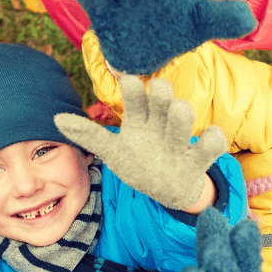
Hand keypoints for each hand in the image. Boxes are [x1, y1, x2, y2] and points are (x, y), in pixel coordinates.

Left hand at [54, 76, 226, 211]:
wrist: (168, 190)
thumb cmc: (138, 163)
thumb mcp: (113, 151)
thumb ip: (89, 135)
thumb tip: (56, 118)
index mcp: (139, 117)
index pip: (135, 92)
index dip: (131, 86)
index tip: (127, 82)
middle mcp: (160, 122)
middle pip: (162, 95)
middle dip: (159, 91)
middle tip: (157, 91)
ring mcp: (180, 138)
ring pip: (184, 114)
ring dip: (181, 113)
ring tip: (178, 115)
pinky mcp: (200, 157)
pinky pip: (214, 142)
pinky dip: (213, 140)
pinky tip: (208, 142)